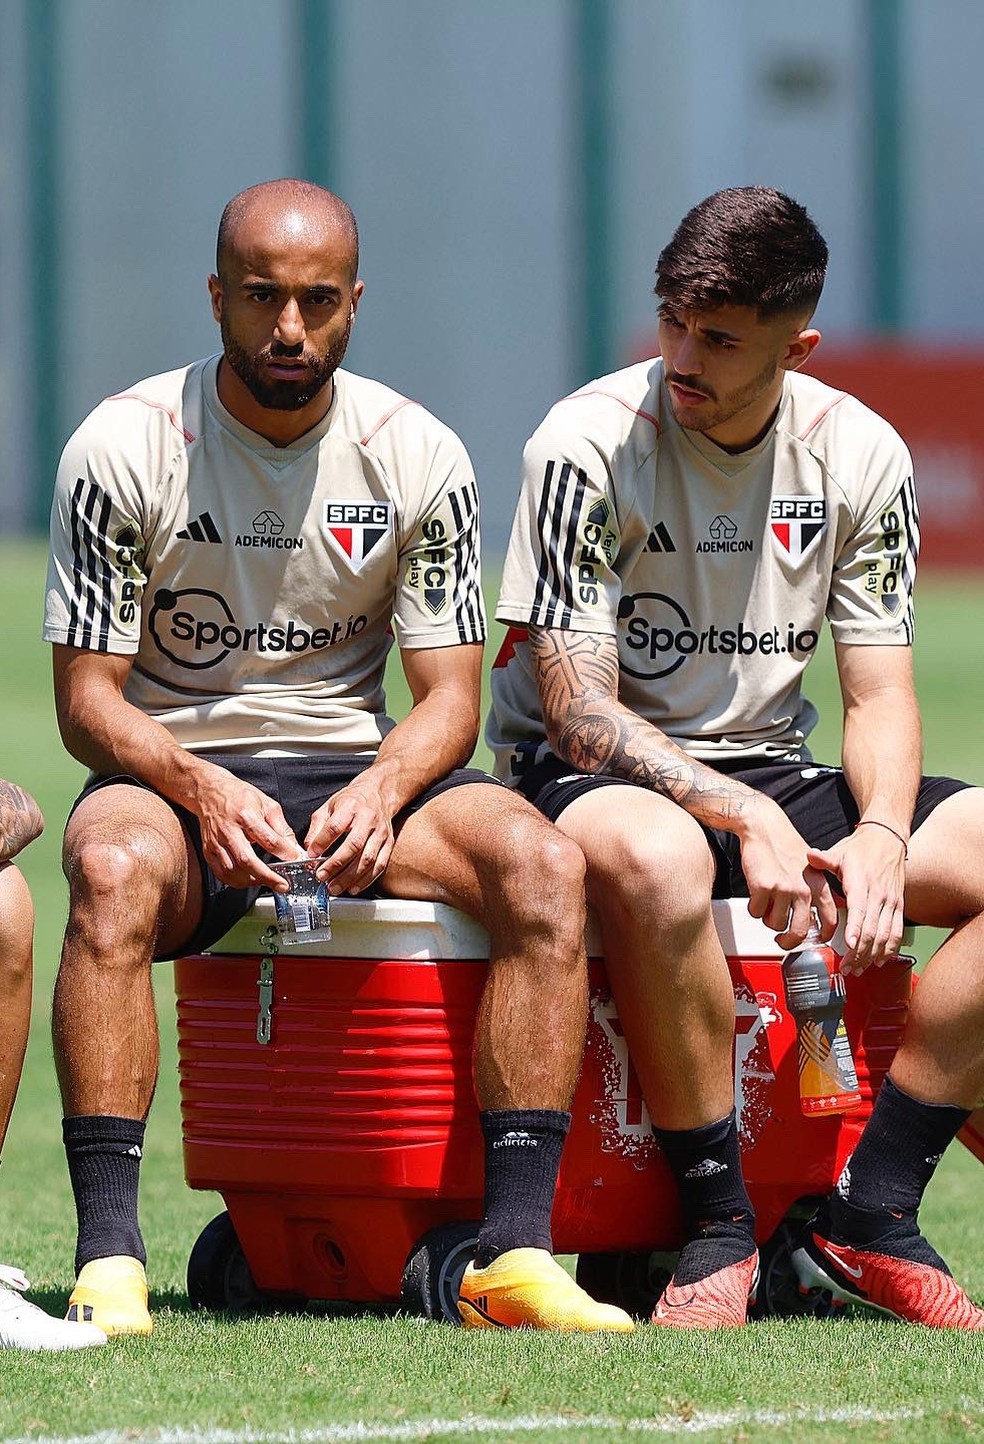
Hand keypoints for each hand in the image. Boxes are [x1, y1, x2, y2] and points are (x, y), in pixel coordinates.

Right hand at [192, 764, 301, 888]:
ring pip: (232, 870)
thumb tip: (293, 848)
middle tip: (282, 884)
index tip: (295, 860)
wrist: (209, 792)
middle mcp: (229, 830)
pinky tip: (247, 880)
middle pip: (247, 860)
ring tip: (265, 882)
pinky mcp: (208, 850)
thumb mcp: (267, 804)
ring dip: (251, 881)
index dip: (284, 853)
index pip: (268, 839)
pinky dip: (235, 881)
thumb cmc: (239, 796)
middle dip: (267, 876)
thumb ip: (281, 827)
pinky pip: (221, 873)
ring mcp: (215, 842)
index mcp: (246, 815)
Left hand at [305, 773, 394, 894]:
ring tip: (334, 887)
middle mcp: (368, 820)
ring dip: (350, 877)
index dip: (322, 842)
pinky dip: (366, 879)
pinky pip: (380, 865)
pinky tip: (353, 887)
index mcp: (350, 807)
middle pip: (353, 845)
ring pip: (368, 859)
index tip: (311, 855)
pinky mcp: (388, 843)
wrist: (379, 793)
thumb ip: (317, 827)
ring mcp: (380, 833)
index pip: (335, 826)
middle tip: (321, 876)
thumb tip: (309, 849)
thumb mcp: (329, 806)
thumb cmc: (352, 801)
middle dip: (336, 864)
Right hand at [738, 798, 837, 948]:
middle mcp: (803, 889)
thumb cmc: (784, 845)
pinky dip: (753, 907)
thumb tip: (815, 917)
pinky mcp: (763, 887)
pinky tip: (756, 894)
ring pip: (774, 924)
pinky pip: (756, 912)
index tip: (815, 941)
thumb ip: (814, 890)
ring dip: (767, 919)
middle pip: (799, 932)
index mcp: (818, 884)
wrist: (763, 827)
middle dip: (788, 941)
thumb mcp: (810, 867)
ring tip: (767, 904)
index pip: (829, 919)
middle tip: (781, 941)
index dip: (823, 936)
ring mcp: (783, 889)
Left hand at [808, 826, 906, 972]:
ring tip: (859, 969)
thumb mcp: (840, 851)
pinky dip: (890, 949)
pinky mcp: (899, 905)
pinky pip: (897, 932)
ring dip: (872, 955)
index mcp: (862, 882)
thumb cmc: (861, 848)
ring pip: (885, 935)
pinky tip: (879, 961)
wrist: (888, 839)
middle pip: (872, 929)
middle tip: (846, 968)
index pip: (860, 909)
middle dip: (859, 952)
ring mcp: (891, 901)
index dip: (856, 929)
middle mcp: (879, 894)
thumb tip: (809, 855)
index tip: (849, 944)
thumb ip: (824, 859)